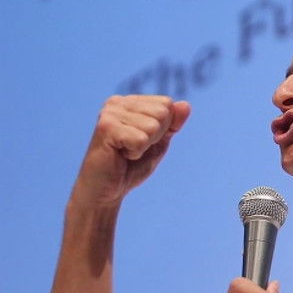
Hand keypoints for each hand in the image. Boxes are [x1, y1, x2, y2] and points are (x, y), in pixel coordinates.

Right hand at [70, 95, 190, 207]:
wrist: (106, 191)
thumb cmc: (131, 166)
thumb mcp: (159, 142)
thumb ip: (173, 124)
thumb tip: (186, 105)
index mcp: (130, 102)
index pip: (167, 104)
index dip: (164, 129)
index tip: (143, 140)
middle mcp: (118, 102)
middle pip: (162, 113)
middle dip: (155, 137)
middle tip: (134, 147)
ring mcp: (110, 113)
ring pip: (153, 126)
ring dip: (144, 146)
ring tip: (125, 152)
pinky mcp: (106, 128)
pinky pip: (141, 139)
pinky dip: (136, 152)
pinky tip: (120, 155)